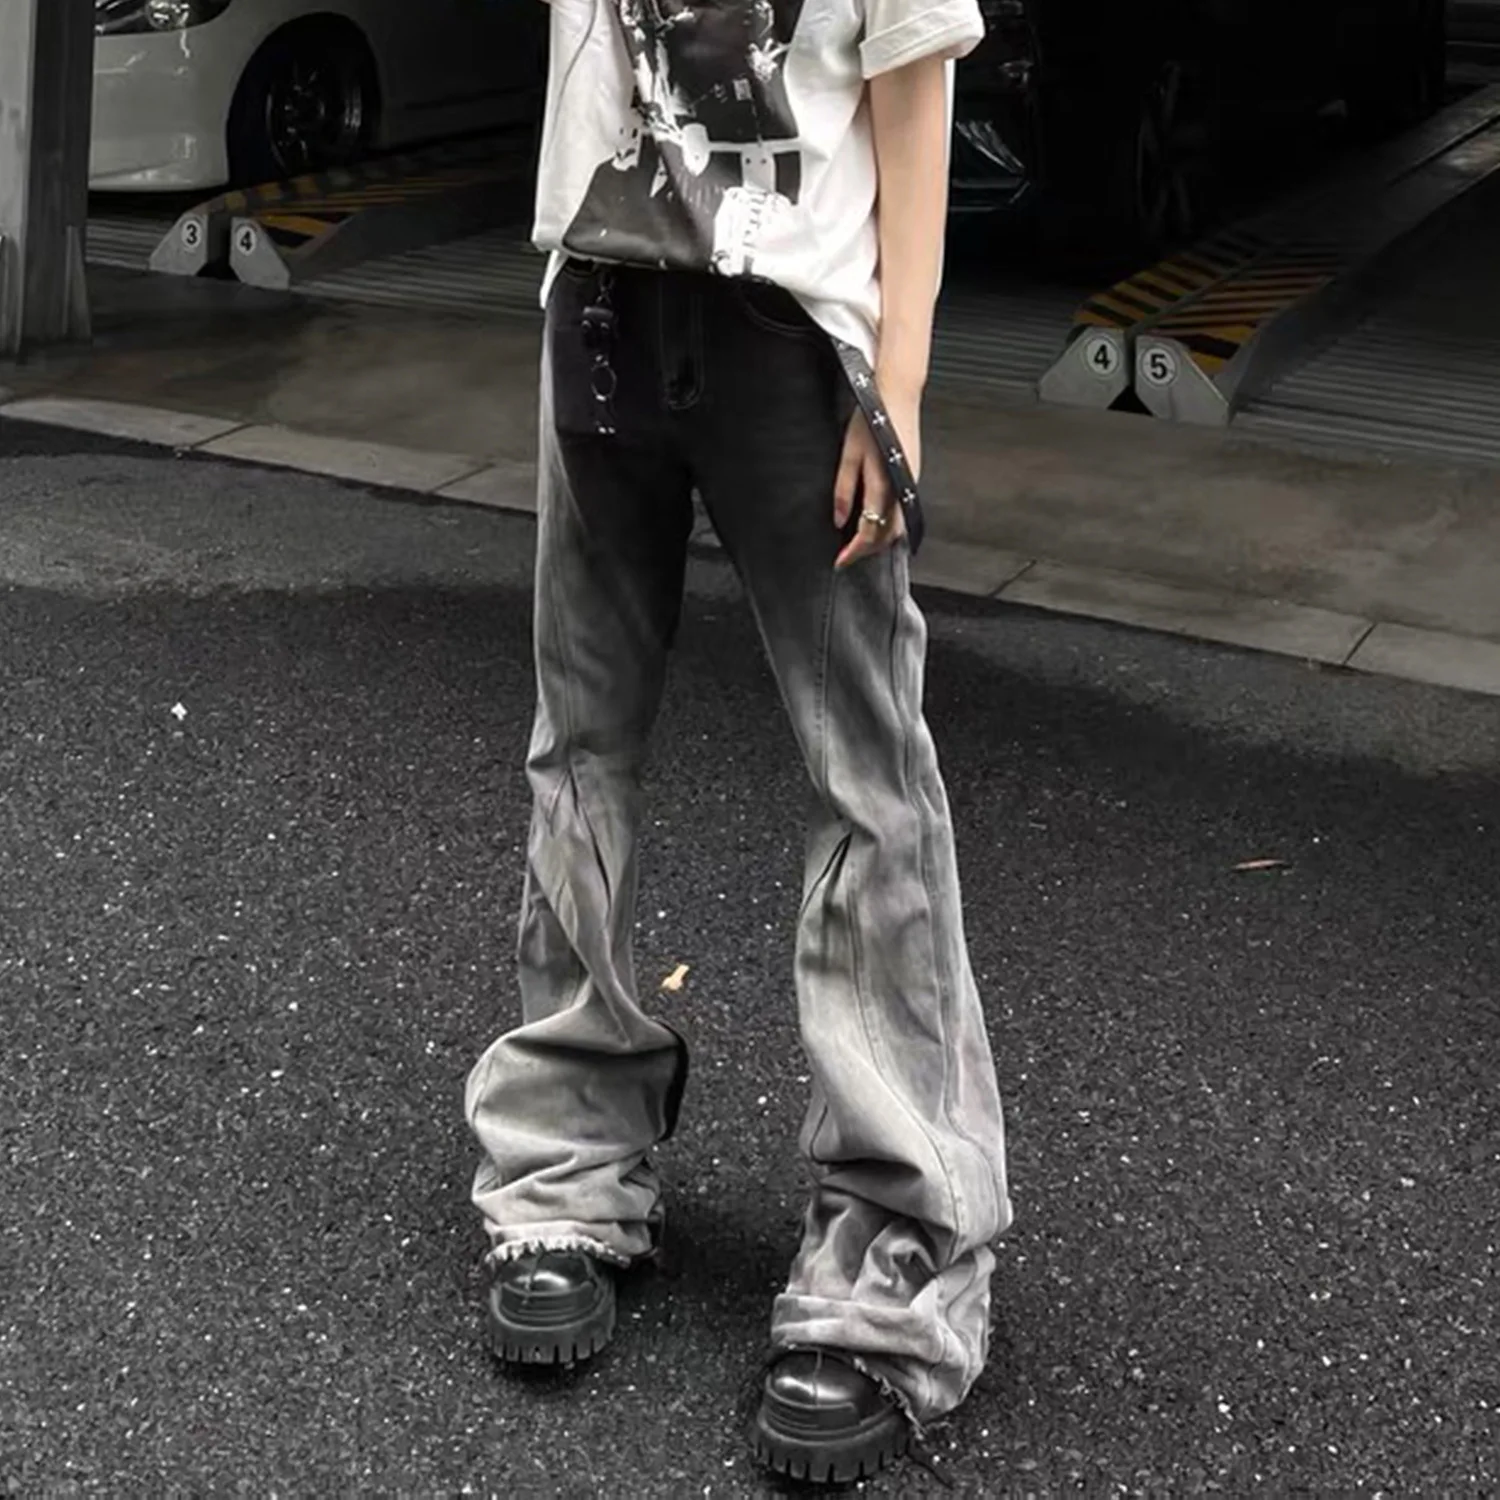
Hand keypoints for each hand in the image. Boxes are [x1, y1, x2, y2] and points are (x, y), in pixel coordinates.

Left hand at [832, 384, 921, 570]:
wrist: (898, 396)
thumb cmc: (872, 420)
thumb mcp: (848, 454)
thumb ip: (844, 490)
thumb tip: (838, 520)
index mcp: (883, 485)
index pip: (869, 532)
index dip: (854, 552)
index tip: (840, 561)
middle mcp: (902, 490)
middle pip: (887, 536)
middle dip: (867, 551)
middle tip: (847, 555)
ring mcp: (911, 485)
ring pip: (898, 527)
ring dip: (879, 540)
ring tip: (858, 543)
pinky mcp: (914, 479)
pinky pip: (903, 513)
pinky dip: (888, 526)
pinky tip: (875, 522)